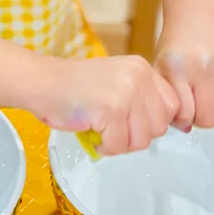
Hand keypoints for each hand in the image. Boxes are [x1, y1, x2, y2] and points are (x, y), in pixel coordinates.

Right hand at [30, 56, 178, 155]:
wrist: (41, 82)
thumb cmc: (74, 86)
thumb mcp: (116, 81)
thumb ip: (142, 97)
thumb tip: (172, 125)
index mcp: (141, 68)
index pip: (171, 105)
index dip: (154, 121)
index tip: (135, 124)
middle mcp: (138, 77)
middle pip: (159, 127)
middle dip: (136, 135)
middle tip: (112, 128)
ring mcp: (125, 93)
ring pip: (141, 140)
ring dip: (119, 143)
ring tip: (100, 129)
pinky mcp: (111, 110)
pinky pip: (118, 145)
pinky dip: (104, 147)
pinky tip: (91, 132)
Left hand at [154, 11, 213, 130]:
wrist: (200, 17)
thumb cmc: (176, 45)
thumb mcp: (161, 66)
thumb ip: (168, 97)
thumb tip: (185, 128)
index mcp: (178, 69)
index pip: (185, 114)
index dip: (181, 118)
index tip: (180, 111)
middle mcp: (205, 70)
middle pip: (208, 120)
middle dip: (200, 119)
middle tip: (195, 106)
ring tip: (208, 100)